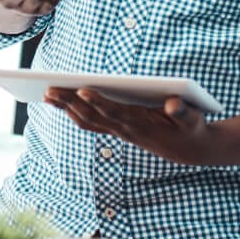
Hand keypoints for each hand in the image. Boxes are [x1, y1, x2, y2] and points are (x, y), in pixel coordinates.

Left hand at [45, 88, 214, 164]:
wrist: (190, 149)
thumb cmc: (191, 128)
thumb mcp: (193, 119)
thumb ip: (183, 111)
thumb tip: (173, 104)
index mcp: (141, 123)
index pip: (115, 112)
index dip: (98, 101)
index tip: (82, 89)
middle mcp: (125, 129)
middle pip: (93, 116)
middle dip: (70, 103)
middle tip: (48, 89)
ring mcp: (119, 131)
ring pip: (87, 120)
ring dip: (66, 108)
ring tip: (46, 94)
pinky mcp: (117, 130)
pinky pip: (90, 123)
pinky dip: (74, 112)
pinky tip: (62, 102)